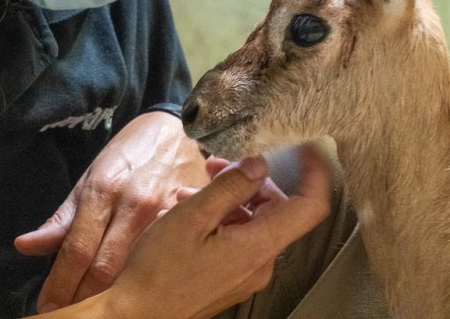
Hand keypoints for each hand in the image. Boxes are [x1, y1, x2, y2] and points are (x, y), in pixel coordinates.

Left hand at [14, 112, 208, 311]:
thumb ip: (63, 217)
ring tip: (96, 308)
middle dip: (82, 299)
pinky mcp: (190, 220)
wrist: (179, 128)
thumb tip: (25, 246)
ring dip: (112, 294)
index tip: (46, 307)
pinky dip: (145, 279)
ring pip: (135, 270)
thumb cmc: (130, 151)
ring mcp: (167, 215)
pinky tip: (134, 291)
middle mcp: (135, 205)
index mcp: (104, 190)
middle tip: (66, 314)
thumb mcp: (91, 175)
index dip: (59, 285)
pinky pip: (164, 259)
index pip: (77, 250)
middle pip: (105, 269)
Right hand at [104, 145, 331, 318]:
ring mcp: (247, 273)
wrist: (135, 315)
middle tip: (215, 166)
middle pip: (277, 209)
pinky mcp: (231, 279)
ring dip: (228, 199)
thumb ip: (231, 187)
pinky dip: (221, 220)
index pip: (310, 206)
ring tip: (191, 190)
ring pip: (254, 222)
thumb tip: (260, 164)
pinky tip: (189, 212)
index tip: (305, 148)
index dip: (314, 172)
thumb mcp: (193, 216)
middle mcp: (261, 263)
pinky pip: (239, 240)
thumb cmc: (158, 271)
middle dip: (250, 181)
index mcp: (259, 246)